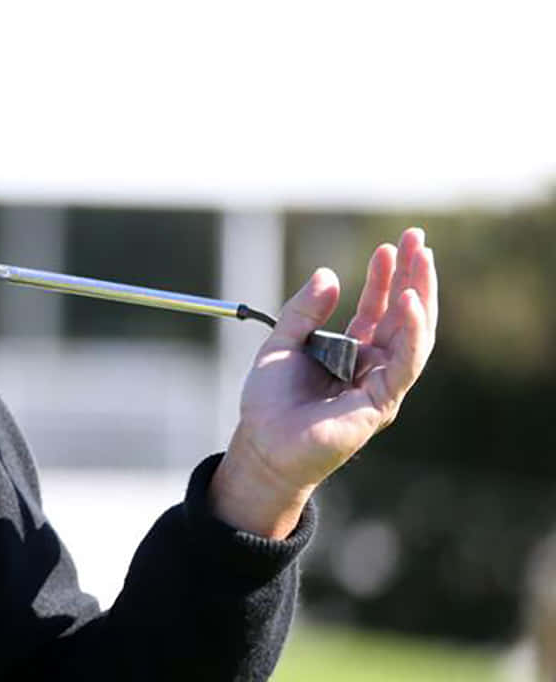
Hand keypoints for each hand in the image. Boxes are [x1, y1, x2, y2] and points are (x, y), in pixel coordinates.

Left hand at [212, 228, 437, 537]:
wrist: (261, 444)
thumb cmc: (269, 402)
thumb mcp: (281, 344)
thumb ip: (304, 311)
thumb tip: (329, 275)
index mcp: (351, 352)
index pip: (378, 308)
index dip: (385, 276)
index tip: (389, 244)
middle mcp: (372, 366)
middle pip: (403, 315)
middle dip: (412, 275)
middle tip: (416, 237)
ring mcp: (381, 384)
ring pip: (414, 334)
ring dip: (420, 294)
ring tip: (421, 259)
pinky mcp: (382, 402)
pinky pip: (405, 362)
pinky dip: (412, 330)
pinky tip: (410, 301)